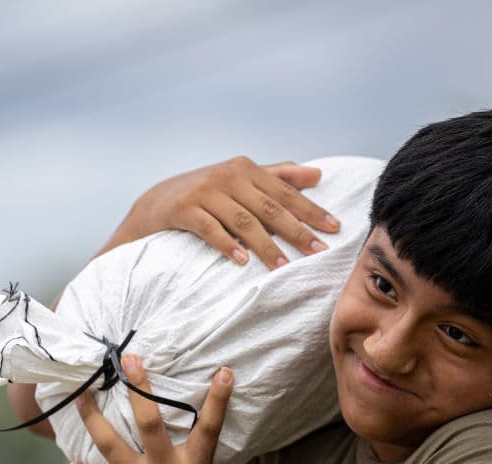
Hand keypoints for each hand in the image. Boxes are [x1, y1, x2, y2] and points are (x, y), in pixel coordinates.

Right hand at [125, 157, 340, 268]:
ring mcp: (205, 192)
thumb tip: (317, 176)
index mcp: (246, 169)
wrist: (156, 202)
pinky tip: (242, 262)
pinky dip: (227, 245)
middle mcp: (227, 176)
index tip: (334, 228)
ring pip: (243, 221)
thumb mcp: (241, 180)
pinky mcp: (184, 209)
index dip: (311, 210)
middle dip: (296, 231)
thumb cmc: (207, 194)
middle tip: (318, 252)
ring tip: (283, 266)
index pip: (285, 192)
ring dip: (265, 245)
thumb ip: (278, 177)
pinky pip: (210, 229)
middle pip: (269, 207)